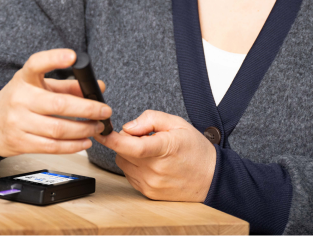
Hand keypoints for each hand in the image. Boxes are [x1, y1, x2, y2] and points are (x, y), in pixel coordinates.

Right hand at [0, 48, 111, 156]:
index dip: (54, 58)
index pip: (37, 64)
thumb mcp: (39, 86)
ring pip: (58, 129)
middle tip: (104, 111)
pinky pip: (52, 146)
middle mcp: (20, 99)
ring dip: (83, 130)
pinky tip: (84, 141)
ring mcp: (17, 122)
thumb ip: (69, 85)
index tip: (73, 56)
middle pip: (59, 105)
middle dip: (87, 109)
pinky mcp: (19, 142)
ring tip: (97, 127)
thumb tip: (99, 87)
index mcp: (25, 79)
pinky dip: (72, 146)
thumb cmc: (20, 100)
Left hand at [94, 110, 216, 201]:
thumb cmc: (195, 149)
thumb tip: (128, 127)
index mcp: (164, 149)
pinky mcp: (148, 193)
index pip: (131, 146)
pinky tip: (151, 162)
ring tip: (151, 151)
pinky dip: (134, 166)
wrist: (212, 178)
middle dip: (126, 141)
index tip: (100, 130)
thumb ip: (150, 119)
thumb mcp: (177, 123)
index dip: (111, 138)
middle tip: (144, 137)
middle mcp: (155, 170)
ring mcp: (151, 184)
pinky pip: (130, 175)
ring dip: (129, 154)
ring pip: (123, 164)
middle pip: (122, 153)